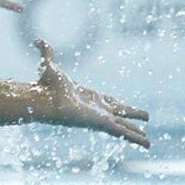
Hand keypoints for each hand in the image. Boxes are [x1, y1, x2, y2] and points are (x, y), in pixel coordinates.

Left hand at [34, 40, 149, 147]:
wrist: (43, 99)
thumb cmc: (45, 86)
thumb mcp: (49, 66)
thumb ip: (46, 53)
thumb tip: (37, 40)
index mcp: (89, 96)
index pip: (108, 100)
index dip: (116, 102)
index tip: (123, 105)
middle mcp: (97, 109)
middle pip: (120, 114)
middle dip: (132, 117)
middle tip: (145, 119)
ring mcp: (101, 117)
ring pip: (124, 126)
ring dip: (136, 133)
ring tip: (148, 142)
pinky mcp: (102, 124)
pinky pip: (123, 132)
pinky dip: (135, 138)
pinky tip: (147, 144)